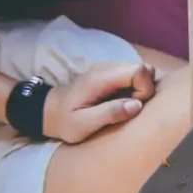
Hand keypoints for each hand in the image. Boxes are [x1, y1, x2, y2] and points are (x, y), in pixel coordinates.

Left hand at [42, 62, 156, 143]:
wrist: (47, 111)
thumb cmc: (65, 121)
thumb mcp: (84, 124)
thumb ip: (110, 113)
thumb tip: (137, 105)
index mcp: (100, 79)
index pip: (139, 71)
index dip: (145, 89)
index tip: (134, 106)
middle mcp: (106, 68)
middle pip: (144, 68)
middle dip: (146, 89)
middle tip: (130, 107)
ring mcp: (108, 68)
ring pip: (141, 71)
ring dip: (141, 89)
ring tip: (126, 104)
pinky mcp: (110, 73)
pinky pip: (134, 75)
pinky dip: (135, 88)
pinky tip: (122, 100)